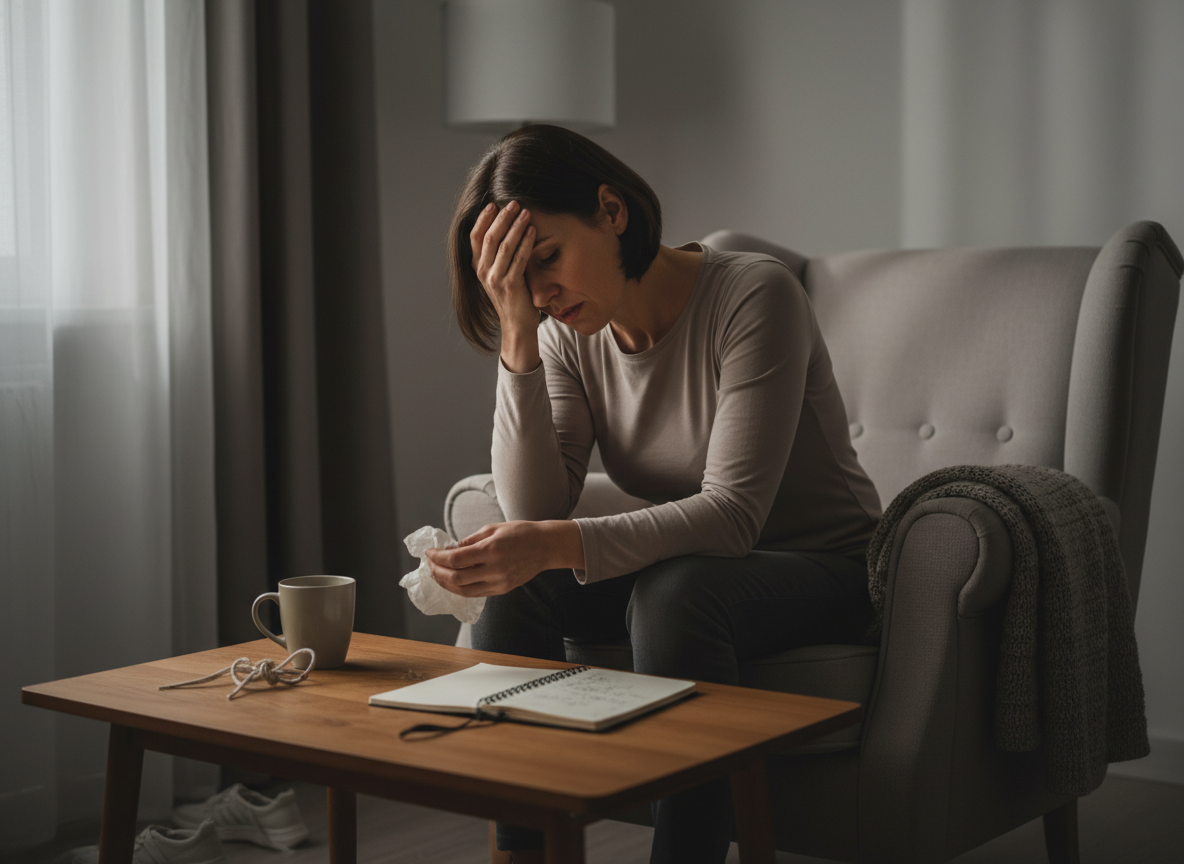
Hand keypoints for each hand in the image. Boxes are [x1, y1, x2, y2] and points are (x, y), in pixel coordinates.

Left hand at [424, 521, 582, 596]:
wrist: (545, 546)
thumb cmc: (520, 533)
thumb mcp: (493, 529)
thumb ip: (470, 540)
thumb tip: (450, 550)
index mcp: (490, 549)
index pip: (455, 559)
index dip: (437, 557)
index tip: (429, 553)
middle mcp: (494, 568)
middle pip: (455, 578)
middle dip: (437, 571)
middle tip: (430, 564)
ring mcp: (499, 582)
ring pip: (463, 590)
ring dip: (446, 583)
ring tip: (437, 574)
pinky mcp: (502, 589)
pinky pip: (475, 593)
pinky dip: (460, 588)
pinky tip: (453, 581)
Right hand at [470, 201, 539, 369]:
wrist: (517, 325)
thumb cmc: (513, 296)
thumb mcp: (500, 273)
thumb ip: (498, 255)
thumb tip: (505, 227)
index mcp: (478, 267)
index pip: (475, 236)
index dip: (483, 218)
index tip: (493, 204)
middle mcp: (483, 272)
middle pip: (489, 237)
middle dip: (502, 218)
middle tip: (514, 202)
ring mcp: (495, 279)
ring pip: (504, 245)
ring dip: (515, 226)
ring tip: (526, 212)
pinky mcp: (510, 285)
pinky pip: (518, 259)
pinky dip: (526, 242)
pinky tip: (532, 231)